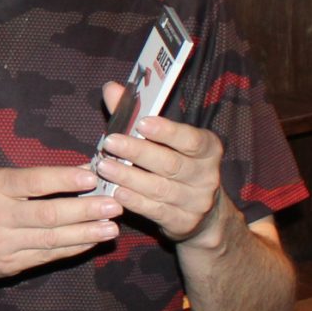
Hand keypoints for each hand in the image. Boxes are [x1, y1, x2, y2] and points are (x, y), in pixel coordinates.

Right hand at [0, 164, 123, 279]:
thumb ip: (34, 179)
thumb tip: (82, 172)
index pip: (35, 182)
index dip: (66, 179)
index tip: (93, 176)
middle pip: (49, 214)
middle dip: (86, 210)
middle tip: (115, 205)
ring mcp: (2, 244)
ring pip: (51, 240)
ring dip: (86, 233)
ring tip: (111, 227)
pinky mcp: (8, 266)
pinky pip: (46, 257)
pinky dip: (71, 249)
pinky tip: (90, 241)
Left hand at [94, 80, 230, 247]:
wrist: (202, 213)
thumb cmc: (175, 164)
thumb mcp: (163, 140)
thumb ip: (136, 114)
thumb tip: (111, 88)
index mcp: (208, 149)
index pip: (191, 138)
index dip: (167, 131)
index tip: (142, 122)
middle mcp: (207, 175)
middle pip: (170, 163)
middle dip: (137, 152)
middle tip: (109, 142)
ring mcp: (197, 202)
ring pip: (159, 188)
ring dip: (128, 177)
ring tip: (103, 167)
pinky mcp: (183, 223)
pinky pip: (155, 210)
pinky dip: (133, 200)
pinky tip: (115, 191)